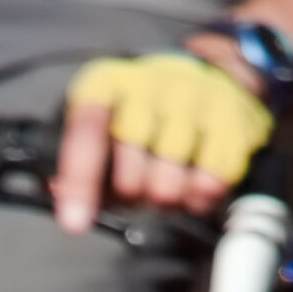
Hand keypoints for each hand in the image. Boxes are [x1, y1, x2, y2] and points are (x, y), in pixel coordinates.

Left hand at [53, 50, 274, 233]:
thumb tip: (61, 198)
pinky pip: (210, 183)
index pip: (88, 130)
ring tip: (166, 180)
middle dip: (132, 195)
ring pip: (170, 186)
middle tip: (137, 186)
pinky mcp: (231, 117)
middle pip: (132, 175)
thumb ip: (75, 164)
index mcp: (108, 84)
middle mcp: (152, 84)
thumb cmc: (143, 110)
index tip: (75, 222)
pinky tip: (194, 179)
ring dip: (166, 198)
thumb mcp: (101, 122)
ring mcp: (195, 97)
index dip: (80, 180)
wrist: (214, 68)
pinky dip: (200, 196)